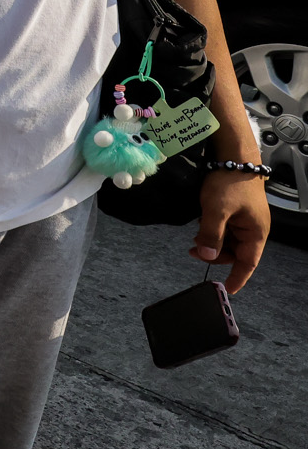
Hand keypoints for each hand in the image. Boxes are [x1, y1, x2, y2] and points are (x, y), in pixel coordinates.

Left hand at [190, 168, 268, 292]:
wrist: (233, 158)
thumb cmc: (230, 182)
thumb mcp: (216, 210)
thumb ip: (211, 235)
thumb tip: (206, 255)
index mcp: (255, 232)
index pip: (248, 263)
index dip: (237, 278)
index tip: (226, 289)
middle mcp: (252, 229)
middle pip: (235, 254)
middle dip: (215, 255)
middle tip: (194, 251)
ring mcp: (243, 221)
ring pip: (227, 242)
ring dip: (211, 243)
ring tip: (195, 238)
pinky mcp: (234, 213)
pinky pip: (223, 230)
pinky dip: (211, 232)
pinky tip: (200, 226)